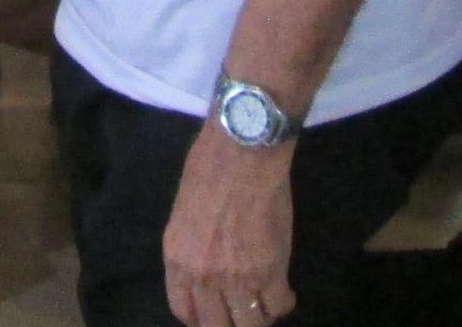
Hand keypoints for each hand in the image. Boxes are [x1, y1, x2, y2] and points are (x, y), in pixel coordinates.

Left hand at [162, 124, 295, 326]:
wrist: (242, 152)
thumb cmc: (210, 168)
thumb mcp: (183, 214)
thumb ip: (192, 249)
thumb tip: (205, 269)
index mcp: (177, 260)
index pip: (184, 311)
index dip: (201, 319)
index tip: (214, 314)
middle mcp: (203, 277)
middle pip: (216, 326)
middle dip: (230, 324)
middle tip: (243, 313)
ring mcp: (236, 278)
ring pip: (249, 324)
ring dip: (258, 317)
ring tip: (266, 304)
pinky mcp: (269, 271)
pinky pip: (278, 306)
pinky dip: (283, 303)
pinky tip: (284, 292)